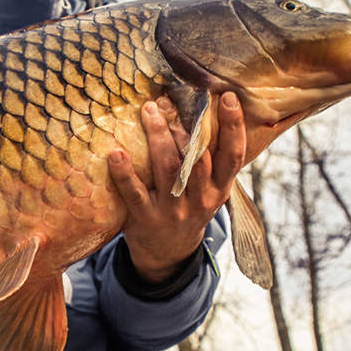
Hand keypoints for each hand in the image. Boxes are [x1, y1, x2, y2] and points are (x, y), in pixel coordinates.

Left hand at [109, 92, 245, 283]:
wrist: (168, 253)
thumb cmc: (188, 206)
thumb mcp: (208, 189)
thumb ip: (209, 158)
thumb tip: (203, 108)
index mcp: (220, 188)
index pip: (233, 154)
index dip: (234, 126)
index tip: (226, 97)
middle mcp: (201, 199)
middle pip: (197, 157)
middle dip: (186, 126)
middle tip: (171, 99)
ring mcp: (173, 209)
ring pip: (169, 168)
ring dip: (158, 137)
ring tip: (148, 110)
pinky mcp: (146, 218)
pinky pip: (135, 193)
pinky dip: (125, 173)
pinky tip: (115, 153)